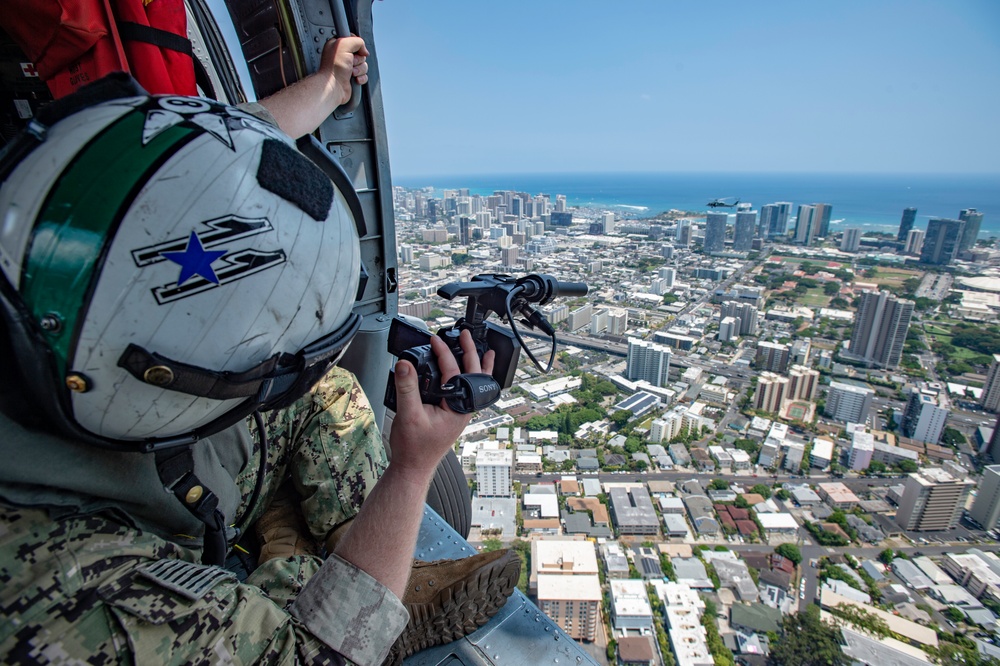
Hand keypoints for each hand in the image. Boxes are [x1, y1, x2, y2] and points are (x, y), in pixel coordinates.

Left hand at [319, 36, 368, 106]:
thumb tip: (364, 50)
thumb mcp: (344, 44)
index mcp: (337, 46)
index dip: (357, 45)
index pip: (353, 40)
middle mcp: (342, 56)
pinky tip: (354, 79)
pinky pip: (364, 76)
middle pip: (361, 54)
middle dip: (359, 59)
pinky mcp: (352, 78)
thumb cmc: (333, 68)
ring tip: (351, 73)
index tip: (353, 50)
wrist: (333, 87)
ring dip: (360, 69)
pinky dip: (361, 78)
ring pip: (364, 65)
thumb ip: (357, 41)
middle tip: (350, 63)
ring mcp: (347, 68)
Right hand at [389, 331, 494, 479]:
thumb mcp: (408, 415)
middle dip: (471, 352)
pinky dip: (468, 378)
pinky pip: (465, 391)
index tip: (435, 339)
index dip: (444, 353)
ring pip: (473, 384)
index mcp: (458, 408)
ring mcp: (460, 412)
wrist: (413, 467)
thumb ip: (407, 388)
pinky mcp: (453, 414)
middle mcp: (463, 409)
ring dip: (477, 365)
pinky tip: (465, 374)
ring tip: (484, 351)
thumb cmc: (414, 448)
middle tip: (466, 334)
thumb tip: (405, 364)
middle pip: (472, 374)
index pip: (454, 372)